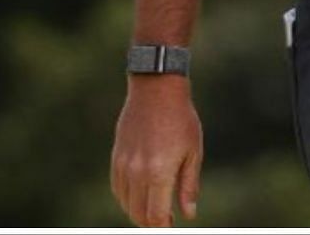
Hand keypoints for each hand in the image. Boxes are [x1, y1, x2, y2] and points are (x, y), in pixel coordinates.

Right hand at [111, 76, 201, 225]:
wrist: (155, 89)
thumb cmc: (180, 119)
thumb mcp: (193, 152)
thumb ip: (188, 186)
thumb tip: (188, 214)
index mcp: (159, 172)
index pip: (155, 216)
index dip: (163, 227)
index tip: (172, 224)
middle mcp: (137, 171)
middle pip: (138, 213)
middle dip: (151, 223)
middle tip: (165, 220)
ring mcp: (124, 164)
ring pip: (125, 203)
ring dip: (138, 211)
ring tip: (154, 207)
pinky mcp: (117, 155)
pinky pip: (117, 187)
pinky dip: (126, 197)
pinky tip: (139, 194)